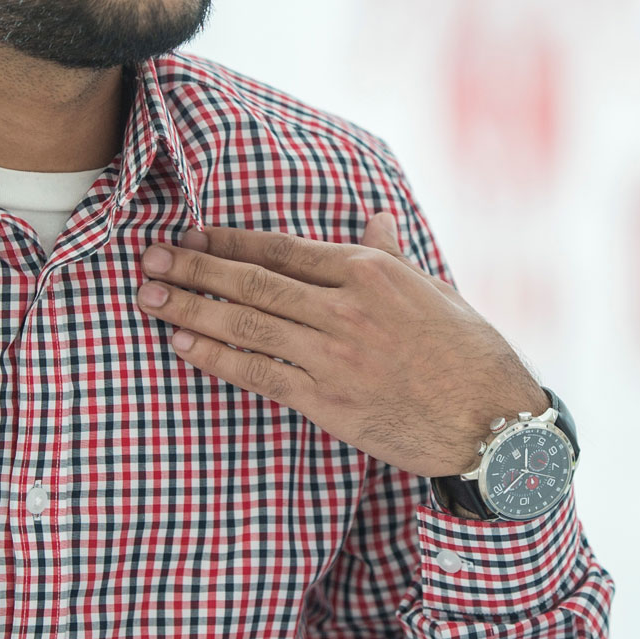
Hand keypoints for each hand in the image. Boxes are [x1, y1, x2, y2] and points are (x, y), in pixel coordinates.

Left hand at [135, 212, 545, 477]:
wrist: (490, 420)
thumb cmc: (467, 352)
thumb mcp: (432, 291)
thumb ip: (391, 256)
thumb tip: (375, 218)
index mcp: (371, 271)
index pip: (283, 249)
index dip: (230, 240)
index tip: (192, 234)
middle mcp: (347, 307)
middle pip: (253, 281)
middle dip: (194, 267)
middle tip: (149, 258)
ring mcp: (334, 355)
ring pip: (247, 324)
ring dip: (191, 307)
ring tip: (149, 296)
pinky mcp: (328, 401)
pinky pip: (258, 373)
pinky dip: (216, 356)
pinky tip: (183, 343)